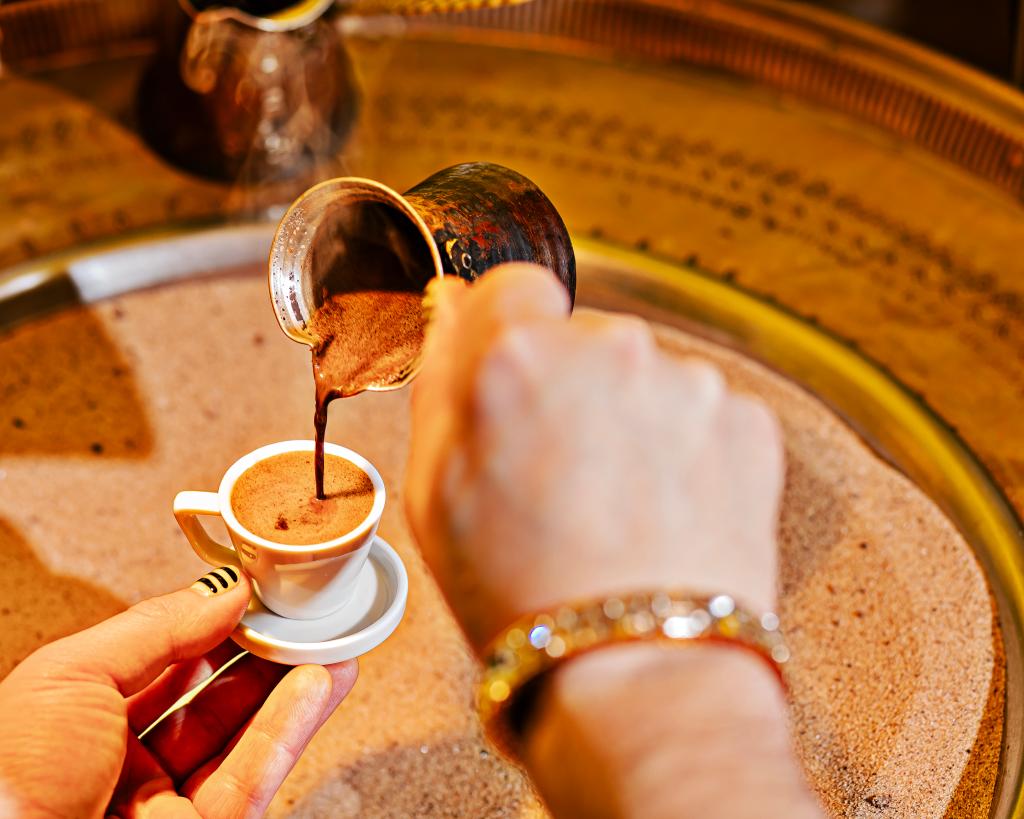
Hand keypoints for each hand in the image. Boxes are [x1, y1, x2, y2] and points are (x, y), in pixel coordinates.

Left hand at [0, 570, 356, 817]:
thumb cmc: (5, 777)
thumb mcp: (71, 675)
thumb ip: (157, 629)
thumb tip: (222, 592)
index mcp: (78, 726)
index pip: (163, 666)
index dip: (211, 629)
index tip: (253, 596)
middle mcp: (123, 770)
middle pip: (211, 704)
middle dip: (261, 658)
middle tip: (301, 617)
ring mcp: (162, 810)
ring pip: (242, 741)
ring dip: (289, 690)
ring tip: (327, 643)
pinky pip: (252, 780)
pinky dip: (288, 730)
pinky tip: (316, 685)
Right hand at [406, 263, 783, 648]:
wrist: (638, 672)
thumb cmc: (523, 595)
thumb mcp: (431, 488)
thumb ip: (441, 377)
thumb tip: (457, 309)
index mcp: (517, 356)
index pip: (514, 288)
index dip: (511, 342)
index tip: (518, 386)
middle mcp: (609, 350)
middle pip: (584, 338)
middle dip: (572, 389)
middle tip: (563, 476)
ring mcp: (686, 383)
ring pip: (646, 380)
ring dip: (632, 423)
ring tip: (618, 508)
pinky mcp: (745, 422)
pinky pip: (701, 416)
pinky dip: (686, 453)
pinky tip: (662, 513)